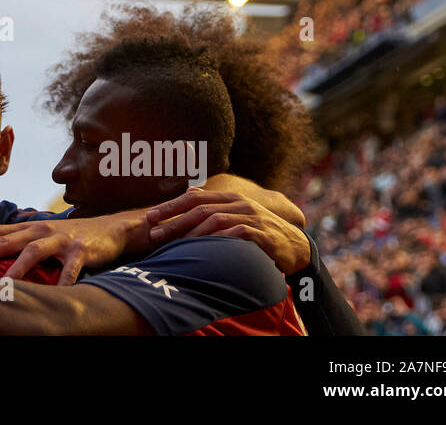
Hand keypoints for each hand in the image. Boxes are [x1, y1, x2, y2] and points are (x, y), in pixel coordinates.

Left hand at [0, 216, 128, 283]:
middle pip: (5, 240)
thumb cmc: (70, 236)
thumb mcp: (42, 235)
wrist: (110, 229)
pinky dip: (62, 282)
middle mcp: (39, 230)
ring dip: (16, 269)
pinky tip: (56, 296)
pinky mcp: (81, 250)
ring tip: (3, 285)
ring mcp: (60, 239)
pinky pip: (70, 269)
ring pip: (33, 252)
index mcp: (27, 227)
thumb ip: (19, 242)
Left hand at [146, 188, 311, 273]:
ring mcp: (250, 217)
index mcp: (229, 197)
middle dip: (174, 221)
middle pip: (199, 209)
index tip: (149, 217)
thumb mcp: (236, 216)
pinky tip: (202, 249)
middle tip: (154, 233)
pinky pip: (235, 234)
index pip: (193, 198)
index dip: (170, 206)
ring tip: (173, 245)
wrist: (295, 246)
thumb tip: (186, 201)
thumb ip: (213, 209)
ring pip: (214, 220)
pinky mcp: (261, 234)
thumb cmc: (259, 232)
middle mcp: (238, 203)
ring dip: (190, 232)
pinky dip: (217, 240)